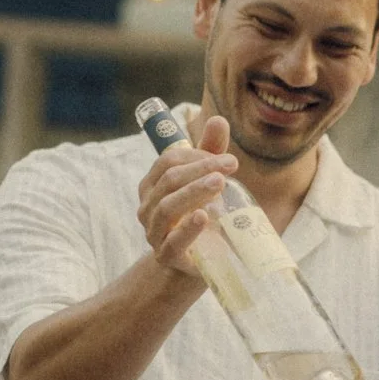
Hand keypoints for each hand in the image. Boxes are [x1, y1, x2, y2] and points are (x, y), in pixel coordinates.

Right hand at [136, 113, 235, 279]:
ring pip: (168, 207)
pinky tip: (203, 217)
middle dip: (201, 169)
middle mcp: (147, 206)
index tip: (226, 159)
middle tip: (231, 165)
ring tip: (220, 183)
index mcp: (152, 185)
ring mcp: (154, 232)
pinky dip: (187, 229)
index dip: (197, 155)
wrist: (197, 260)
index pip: (169, 161)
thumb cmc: (199, 213)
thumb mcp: (205, 181)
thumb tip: (219, 120)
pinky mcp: (166, 255)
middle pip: (170, 179)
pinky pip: (172, 242)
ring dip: (194, 192)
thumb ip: (209, 152)